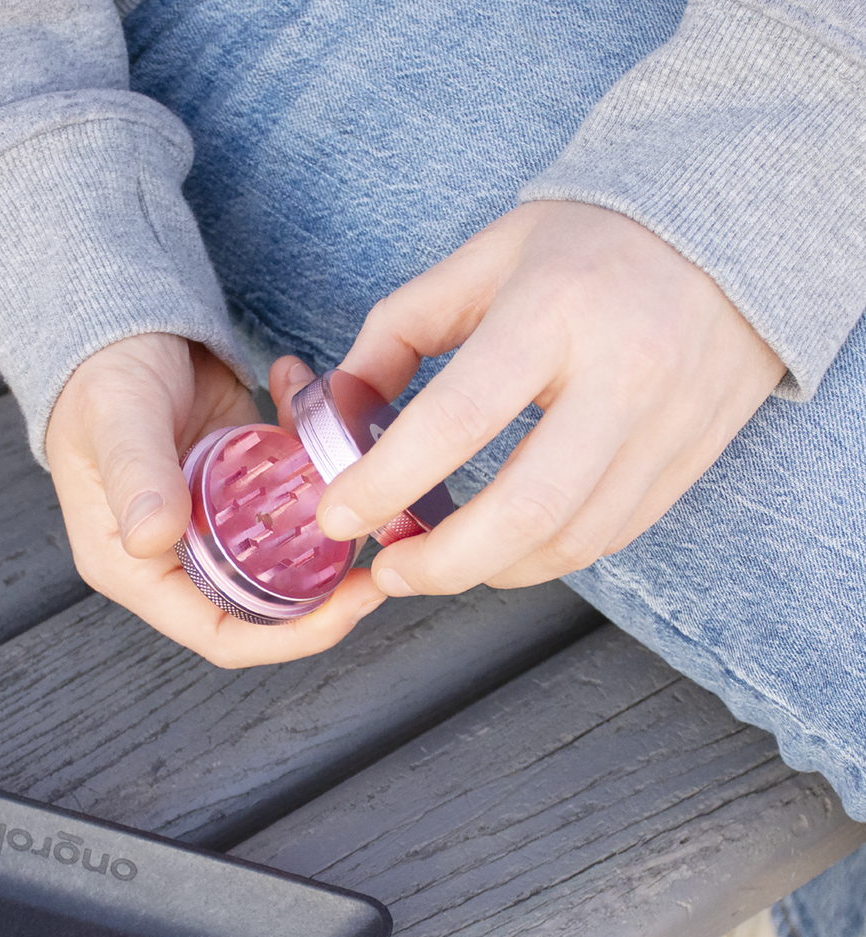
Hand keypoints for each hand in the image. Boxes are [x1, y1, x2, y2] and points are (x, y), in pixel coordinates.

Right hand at [44, 333, 386, 666]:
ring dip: (331, 520)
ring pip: (290, 555)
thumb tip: (151, 538)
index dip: (288, 636)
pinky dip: (314, 455)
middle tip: (380, 560)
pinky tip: (310, 398)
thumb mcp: (117, 418)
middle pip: (266, 607)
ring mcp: (215, 525)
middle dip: (329, 590)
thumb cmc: (98, 373)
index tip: (348, 606)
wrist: (116, 321)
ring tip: (364, 475)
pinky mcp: (241, 488)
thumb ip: (136, 474)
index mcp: (136, 567)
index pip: (220, 633)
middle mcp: (178, 558)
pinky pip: (293, 494)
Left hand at [283, 201, 785, 595]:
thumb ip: (399, 333)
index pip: (459, 418)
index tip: (337, 516)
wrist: (733, 229)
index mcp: (556, 308)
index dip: (388, 481)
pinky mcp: (691, 461)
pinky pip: (607, 538)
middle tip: (389, 569)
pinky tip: (498, 547)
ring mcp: (668, 425)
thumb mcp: (484, 258)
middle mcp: (624, 373)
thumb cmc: (589, 244)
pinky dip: (540, 558)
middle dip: (441, 563)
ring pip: (570, 542)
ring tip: (434, 563)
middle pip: (526, 510)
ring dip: (488, 571)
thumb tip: (340, 413)